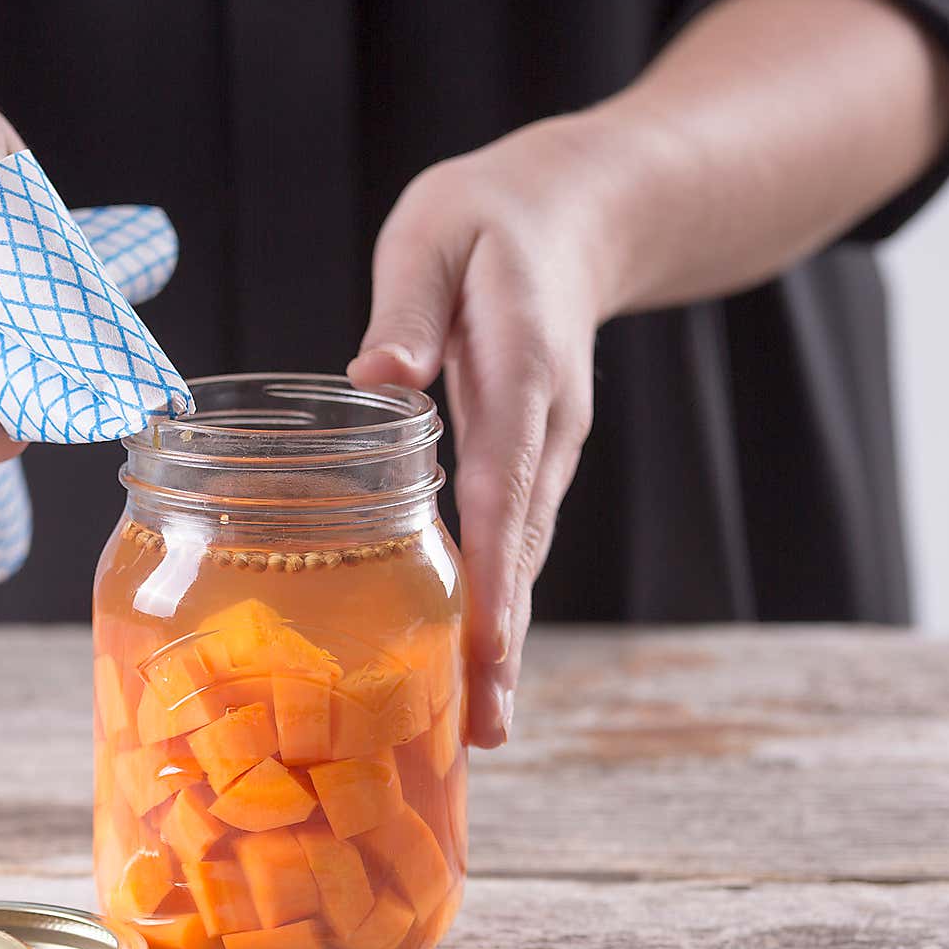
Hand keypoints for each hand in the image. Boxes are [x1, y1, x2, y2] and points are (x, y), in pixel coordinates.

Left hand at [348, 117, 616, 748]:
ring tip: (478, 723)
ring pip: (523, 556)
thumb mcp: (435, 241)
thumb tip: (377, 380)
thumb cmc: (487, 224)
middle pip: (523, 550)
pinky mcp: (532, 458)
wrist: (572, 216)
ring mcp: (547, 449)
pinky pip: (513, 538)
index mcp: (522, 374)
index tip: (487, 654)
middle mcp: (546, 429)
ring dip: (502, 639)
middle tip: (482, 732)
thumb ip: (409, 312)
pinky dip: (498, 600)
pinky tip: (471, 652)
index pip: (504, 491)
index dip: (495, 577)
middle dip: (502, 643)